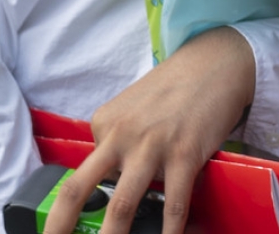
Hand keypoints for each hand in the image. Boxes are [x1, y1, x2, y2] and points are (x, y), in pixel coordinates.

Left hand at [41, 27, 256, 233]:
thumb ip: (120, 140)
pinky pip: (173, 203)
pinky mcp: (184, 153)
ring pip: (122, 206)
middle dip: (61, 227)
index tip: (69, 228)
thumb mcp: (134, 107)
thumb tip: (117, 180)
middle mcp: (120, 134)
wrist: (217, 61)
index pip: (85, 172)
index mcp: (104, 123)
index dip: (79, 205)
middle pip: (79, 191)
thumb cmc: (176, 86)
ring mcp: (151, 145)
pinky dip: (168, 230)